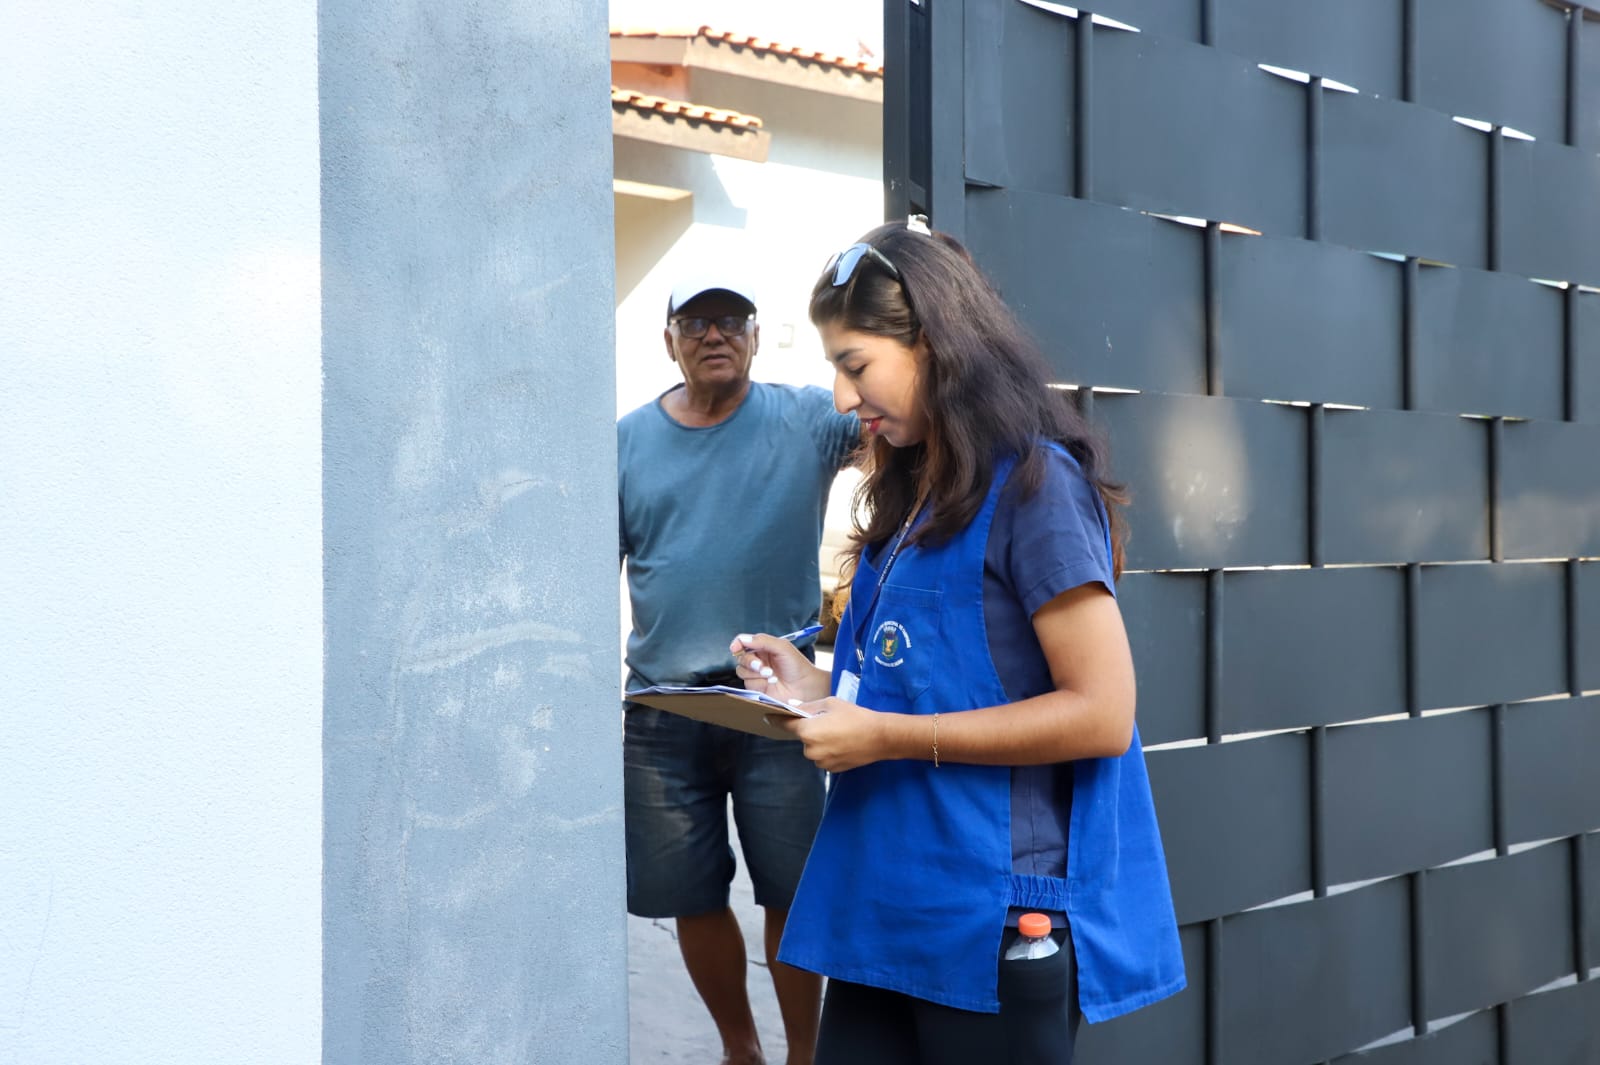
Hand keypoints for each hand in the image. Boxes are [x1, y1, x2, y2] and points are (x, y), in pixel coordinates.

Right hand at [730, 633, 828, 703]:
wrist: (805, 687)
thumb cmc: (797, 666)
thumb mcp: (782, 647)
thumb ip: (761, 641)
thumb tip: (742, 639)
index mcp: (763, 647)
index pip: (744, 642)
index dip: (737, 644)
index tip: (735, 648)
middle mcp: (758, 660)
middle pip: (740, 658)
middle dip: (750, 662)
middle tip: (762, 666)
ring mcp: (757, 675)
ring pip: (742, 671)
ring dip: (756, 674)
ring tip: (772, 676)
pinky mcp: (757, 688)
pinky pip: (747, 684)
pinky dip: (759, 683)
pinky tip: (771, 683)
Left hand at [767, 697, 889, 772]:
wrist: (879, 737)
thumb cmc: (854, 716)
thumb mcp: (830, 704)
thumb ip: (809, 708)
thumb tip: (795, 709)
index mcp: (807, 731)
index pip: (785, 725)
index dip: (777, 720)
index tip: (768, 717)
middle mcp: (810, 749)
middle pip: (803, 737)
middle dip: (810, 730)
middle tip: (828, 722)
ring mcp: (820, 762)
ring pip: (813, 748)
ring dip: (820, 741)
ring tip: (839, 733)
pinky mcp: (831, 770)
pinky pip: (823, 757)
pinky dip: (828, 751)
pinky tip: (843, 743)